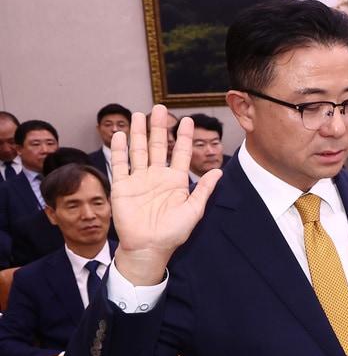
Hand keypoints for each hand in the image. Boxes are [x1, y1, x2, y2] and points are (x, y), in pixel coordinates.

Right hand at [111, 105, 221, 285]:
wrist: (149, 247)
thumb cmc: (173, 232)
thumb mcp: (193, 210)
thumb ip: (204, 190)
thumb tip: (219, 171)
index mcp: (175, 180)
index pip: (180, 152)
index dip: (183, 136)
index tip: (186, 119)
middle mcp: (157, 176)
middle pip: (157, 146)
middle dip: (159, 127)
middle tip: (159, 108)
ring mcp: (139, 180)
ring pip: (138, 150)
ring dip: (138, 133)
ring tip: (138, 115)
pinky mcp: (122, 186)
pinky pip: (120, 164)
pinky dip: (119, 150)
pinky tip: (120, 135)